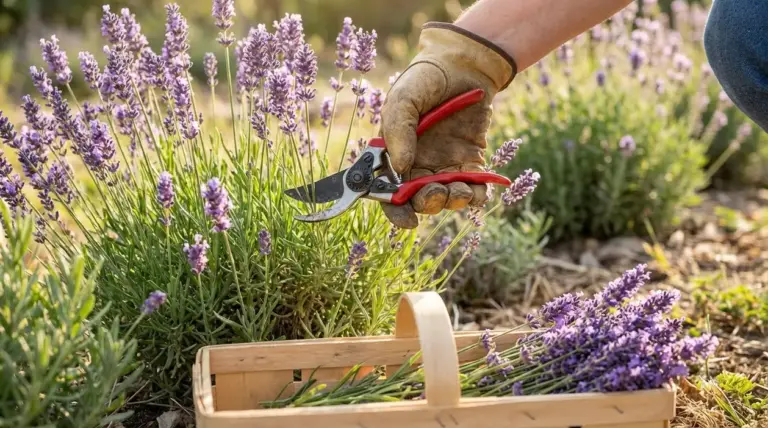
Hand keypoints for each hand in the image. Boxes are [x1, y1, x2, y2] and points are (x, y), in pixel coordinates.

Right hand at [379, 23, 516, 228]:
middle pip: (419, 200)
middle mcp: (418, 165)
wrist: (464, 64)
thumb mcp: (403, 99)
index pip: (389, 192)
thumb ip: (398, 132)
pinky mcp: (472, 161)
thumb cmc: (425, 79)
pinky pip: (474, 187)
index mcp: (394, 155)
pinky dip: (477, 194)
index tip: (408, 219)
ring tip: (460, 191)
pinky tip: (478, 189)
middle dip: (429, 203)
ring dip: (453, 201)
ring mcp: (445, 165)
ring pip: (448, 198)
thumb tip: (400, 169)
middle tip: (437, 193)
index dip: (396, 211)